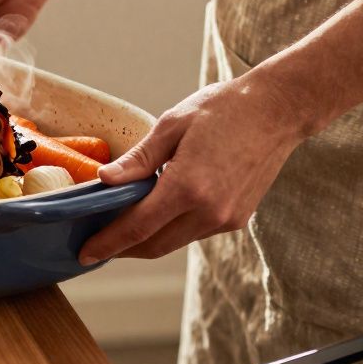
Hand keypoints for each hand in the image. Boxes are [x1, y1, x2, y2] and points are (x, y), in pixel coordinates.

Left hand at [78, 71, 310, 263]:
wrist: (278, 110)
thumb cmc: (224, 109)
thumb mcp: (172, 125)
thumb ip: (138, 160)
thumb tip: (105, 179)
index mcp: (188, 187)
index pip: (137, 228)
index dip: (108, 243)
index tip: (84, 253)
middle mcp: (209, 211)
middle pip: (154, 245)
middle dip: (122, 249)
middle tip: (95, 245)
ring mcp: (226, 218)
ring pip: (174, 242)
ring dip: (146, 240)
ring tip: (119, 230)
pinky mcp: (238, 218)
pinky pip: (194, 232)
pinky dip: (170, 229)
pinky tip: (156, 215)